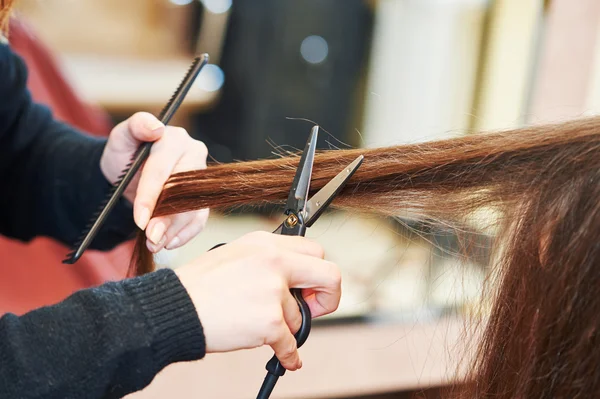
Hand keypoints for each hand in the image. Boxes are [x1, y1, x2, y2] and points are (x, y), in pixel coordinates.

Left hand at [100, 112, 209, 251]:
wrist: (128, 173)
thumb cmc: (125, 153)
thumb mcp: (121, 137)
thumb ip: (136, 126)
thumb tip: (155, 128)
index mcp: (176, 140)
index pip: (164, 171)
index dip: (151, 196)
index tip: (139, 219)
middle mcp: (194, 157)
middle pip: (183, 192)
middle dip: (165, 218)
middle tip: (149, 238)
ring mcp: (200, 179)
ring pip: (193, 209)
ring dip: (174, 231)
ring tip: (154, 244)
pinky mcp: (202, 198)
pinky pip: (199, 219)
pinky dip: (184, 235)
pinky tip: (168, 243)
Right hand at [174, 231, 341, 370]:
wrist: (176, 308)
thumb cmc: (199, 285)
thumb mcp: (236, 254)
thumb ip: (268, 260)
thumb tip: (294, 279)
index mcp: (266, 243)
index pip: (314, 251)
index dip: (316, 272)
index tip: (308, 287)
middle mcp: (274, 262)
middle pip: (330, 275)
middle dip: (329, 297)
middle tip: (315, 308)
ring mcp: (273, 291)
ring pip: (300, 317)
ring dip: (283, 327)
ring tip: (256, 325)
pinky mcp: (269, 321)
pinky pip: (291, 344)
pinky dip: (288, 355)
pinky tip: (286, 357)